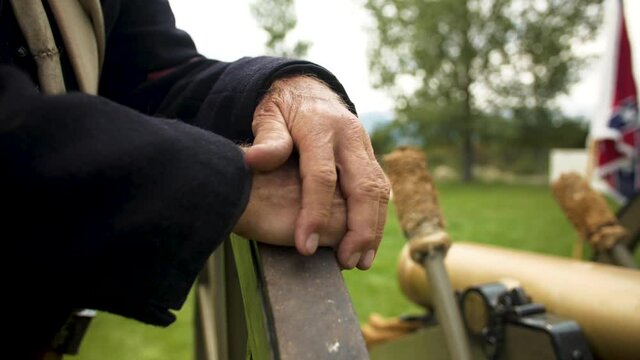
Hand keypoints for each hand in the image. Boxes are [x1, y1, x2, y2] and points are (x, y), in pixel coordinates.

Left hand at [244, 75, 389, 269]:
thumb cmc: (282, 109)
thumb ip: (267, 138)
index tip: (304, 246)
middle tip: (347, 262)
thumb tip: (254, 160)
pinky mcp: (370, 157)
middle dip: (359, 229)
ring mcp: (364, 147)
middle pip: (363, 187)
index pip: (321, 177)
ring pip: (378, 192)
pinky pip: (380, 190)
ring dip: (373, 230)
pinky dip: (377, 219)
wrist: (308, 89)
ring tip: (360, 262)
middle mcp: (349, 137)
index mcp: (320, 127)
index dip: (314, 213)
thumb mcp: (267, 115)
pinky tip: (367, 244)